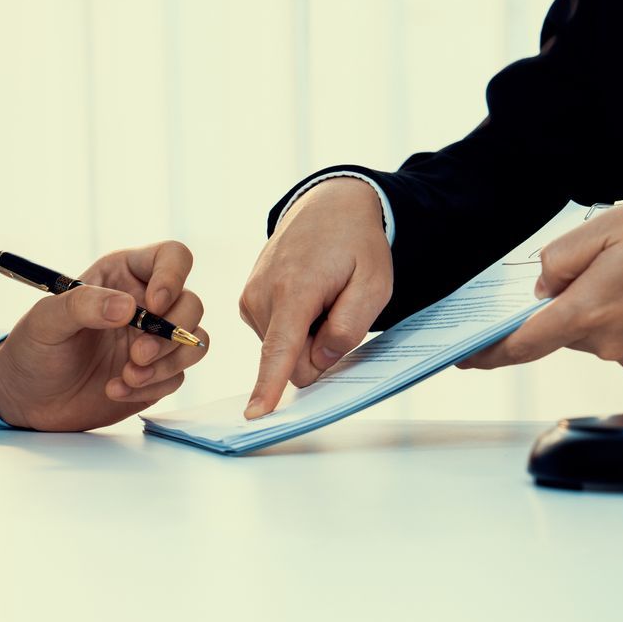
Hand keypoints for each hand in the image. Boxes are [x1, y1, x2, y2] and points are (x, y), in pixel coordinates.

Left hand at [0, 241, 208, 431]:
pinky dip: (151, 386)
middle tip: (137, 354)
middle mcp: (146, 304)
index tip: (153, 305)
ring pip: (194, 342)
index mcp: (123, 275)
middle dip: (171, 332)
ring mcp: (154, 341)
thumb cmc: (32, 349)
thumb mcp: (45, 321)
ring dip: (168, 362)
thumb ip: (82, 305)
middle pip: (191, 304)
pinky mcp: (156, 374)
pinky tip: (114, 390)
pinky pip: (177, 377)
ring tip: (127, 376)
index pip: (171, 258)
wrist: (27, 399)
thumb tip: (129, 307)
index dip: (173, 277)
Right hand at [239, 178, 392, 417]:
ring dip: (307, 336)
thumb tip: (318, 362)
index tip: (255, 414)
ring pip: (282, 350)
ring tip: (322, 297)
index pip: (280, 351)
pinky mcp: (247, 301)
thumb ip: (348, 327)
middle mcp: (262, 295)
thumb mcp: (375, 284)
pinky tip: (307, 296)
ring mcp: (250, 298)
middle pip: (290, 360)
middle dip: (317, 351)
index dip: (269, 386)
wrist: (328, 206)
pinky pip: (275, 336)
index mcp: (294, 290)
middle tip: (338, 310)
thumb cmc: (357, 244)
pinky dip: (295, 327)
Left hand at [459, 195, 622, 380]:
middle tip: (616, 265)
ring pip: (603, 334)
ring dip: (614, 308)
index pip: (522, 344)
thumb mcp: (611, 224)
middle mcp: (609, 344)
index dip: (488, 352)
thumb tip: (543, 286)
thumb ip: (564, 256)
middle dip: (578, 301)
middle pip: (568, 329)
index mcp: (588, 312)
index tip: (465, 356)